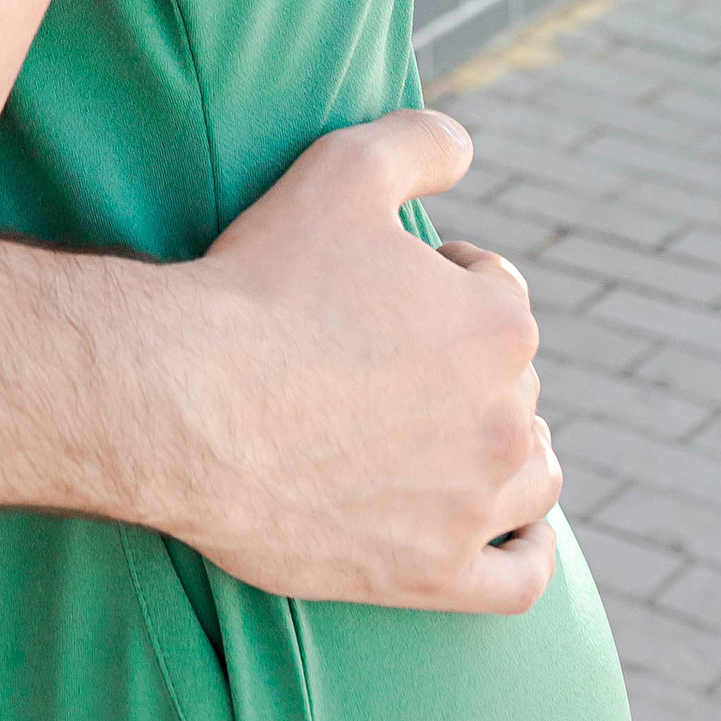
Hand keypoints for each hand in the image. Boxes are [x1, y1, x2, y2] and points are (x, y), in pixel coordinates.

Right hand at [150, 110, 559, 610]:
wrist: (185, 404)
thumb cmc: (260, 286)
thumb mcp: (341, 170)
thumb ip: (420, 142)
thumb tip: (464, 148)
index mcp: (497, 323)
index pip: (500, 293)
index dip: (447, 282)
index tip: (386, 292)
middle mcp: (505, 418)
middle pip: (514, 384)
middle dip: (465, 366)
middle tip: (383, 361)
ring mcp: (473, 505)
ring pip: (534, 475)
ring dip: (509, 448)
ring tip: (451, 435)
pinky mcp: (436, 575)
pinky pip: (523, 577)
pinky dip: (531, 552)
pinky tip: (519, 532)